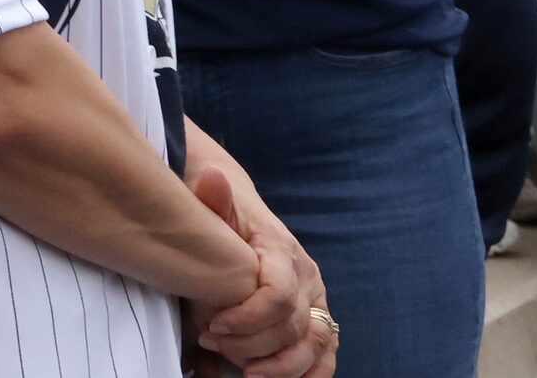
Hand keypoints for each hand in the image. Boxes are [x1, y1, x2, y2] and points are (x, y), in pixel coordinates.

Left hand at [189, 168, 333, 377]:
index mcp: (284, 252)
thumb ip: (213, 199)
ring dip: (281, 368)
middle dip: (251, 345)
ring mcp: (317, 301)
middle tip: (211, 344)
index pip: (278, 297)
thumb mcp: (213, 204)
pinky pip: (325, 355)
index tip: (211, 326)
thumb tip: (213, 178)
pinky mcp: (319, 320)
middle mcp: (308, 279)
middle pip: (293, 327)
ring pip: (315, 346)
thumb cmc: (221, 215)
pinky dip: (310, 374)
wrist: (238, 214)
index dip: (247, 319)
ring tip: (244, 372)